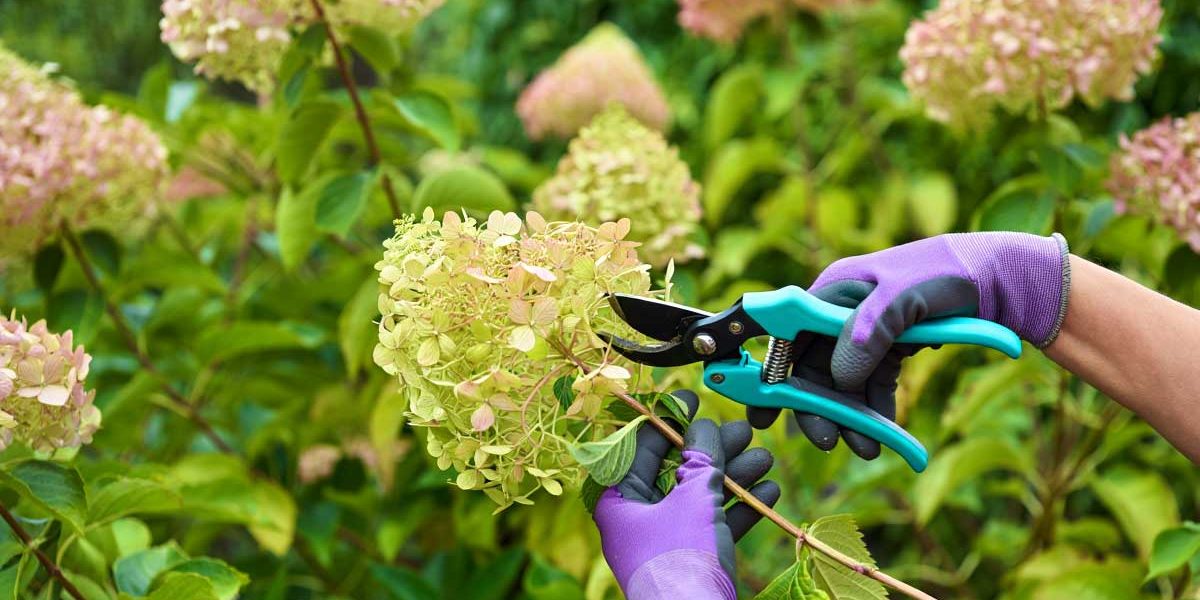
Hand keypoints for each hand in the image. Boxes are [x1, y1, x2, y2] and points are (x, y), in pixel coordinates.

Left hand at [594, 390, 779, 599]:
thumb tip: (704, 426)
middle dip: (714, 449)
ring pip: (698, 496)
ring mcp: (662, 540)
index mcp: (618, 498)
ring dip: (733, 476)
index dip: (669, 418)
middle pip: (674, 469)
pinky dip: (738, 508)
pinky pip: (712, 524)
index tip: (695, 398)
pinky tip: (768, 491)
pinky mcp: (689, 559)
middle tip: (744, 429)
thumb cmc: (683, 557)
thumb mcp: (693, 498)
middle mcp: (636, 517)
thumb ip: (701, 456)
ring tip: (766, 458)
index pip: (640, 445)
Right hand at [749, 232, 1069, 458]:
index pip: (786, 335)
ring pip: (840, 384)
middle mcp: (840, 313)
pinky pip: (869, 388)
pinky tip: (885, 436)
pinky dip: (874, 413)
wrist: (1002, 280)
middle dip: (816, 407)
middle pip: (811, 367)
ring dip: (848, 418)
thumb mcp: (905, 296)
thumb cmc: (948, 273)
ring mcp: (864, 334)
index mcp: (831, 292)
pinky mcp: (888, 350)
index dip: (771, 373)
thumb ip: (868, 331)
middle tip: (825, 440)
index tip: (765, 410)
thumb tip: (839, 377)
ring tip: (865, 448)